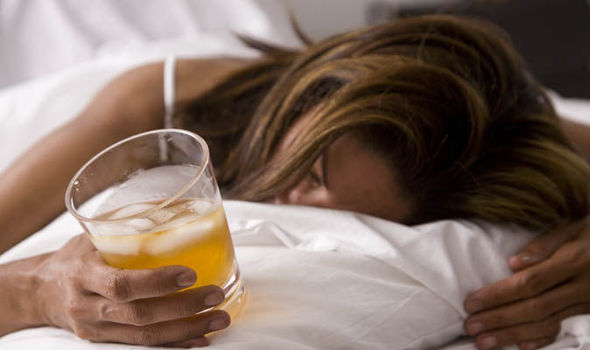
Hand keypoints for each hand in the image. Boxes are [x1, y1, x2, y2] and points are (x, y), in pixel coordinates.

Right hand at [35, 234, 228, 346]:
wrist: (37, 292)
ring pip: (144, 336)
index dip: (157, 282)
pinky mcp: (104, 341)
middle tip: (216, 295)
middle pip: (139, 314)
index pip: (121, 284)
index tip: (189, 274)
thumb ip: (128, 224)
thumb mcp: (93, 235)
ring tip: (219, 319)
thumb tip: (173, 202)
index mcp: (83, 274)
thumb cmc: (74, 257)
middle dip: (183, 308)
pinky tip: (199, 338)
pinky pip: (142, 346)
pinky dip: (174, 343)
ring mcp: (95, 329)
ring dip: (186, 329)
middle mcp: (87, 306)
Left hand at [463, 218, 589, 349]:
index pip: (529, 283)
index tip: (472, 302)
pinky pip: (563, 327)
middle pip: (534, 307)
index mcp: (574, 261)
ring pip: (546, 322)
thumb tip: (513, 263)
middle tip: (470, 327)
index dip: (499, 295)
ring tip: (484, 342)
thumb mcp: (572, 225)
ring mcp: (587, 301)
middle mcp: (581, 286)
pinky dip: (541, 339)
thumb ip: (544, 243)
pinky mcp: (589, 310)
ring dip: (513, 334)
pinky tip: (520, 346)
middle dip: (499, 319)